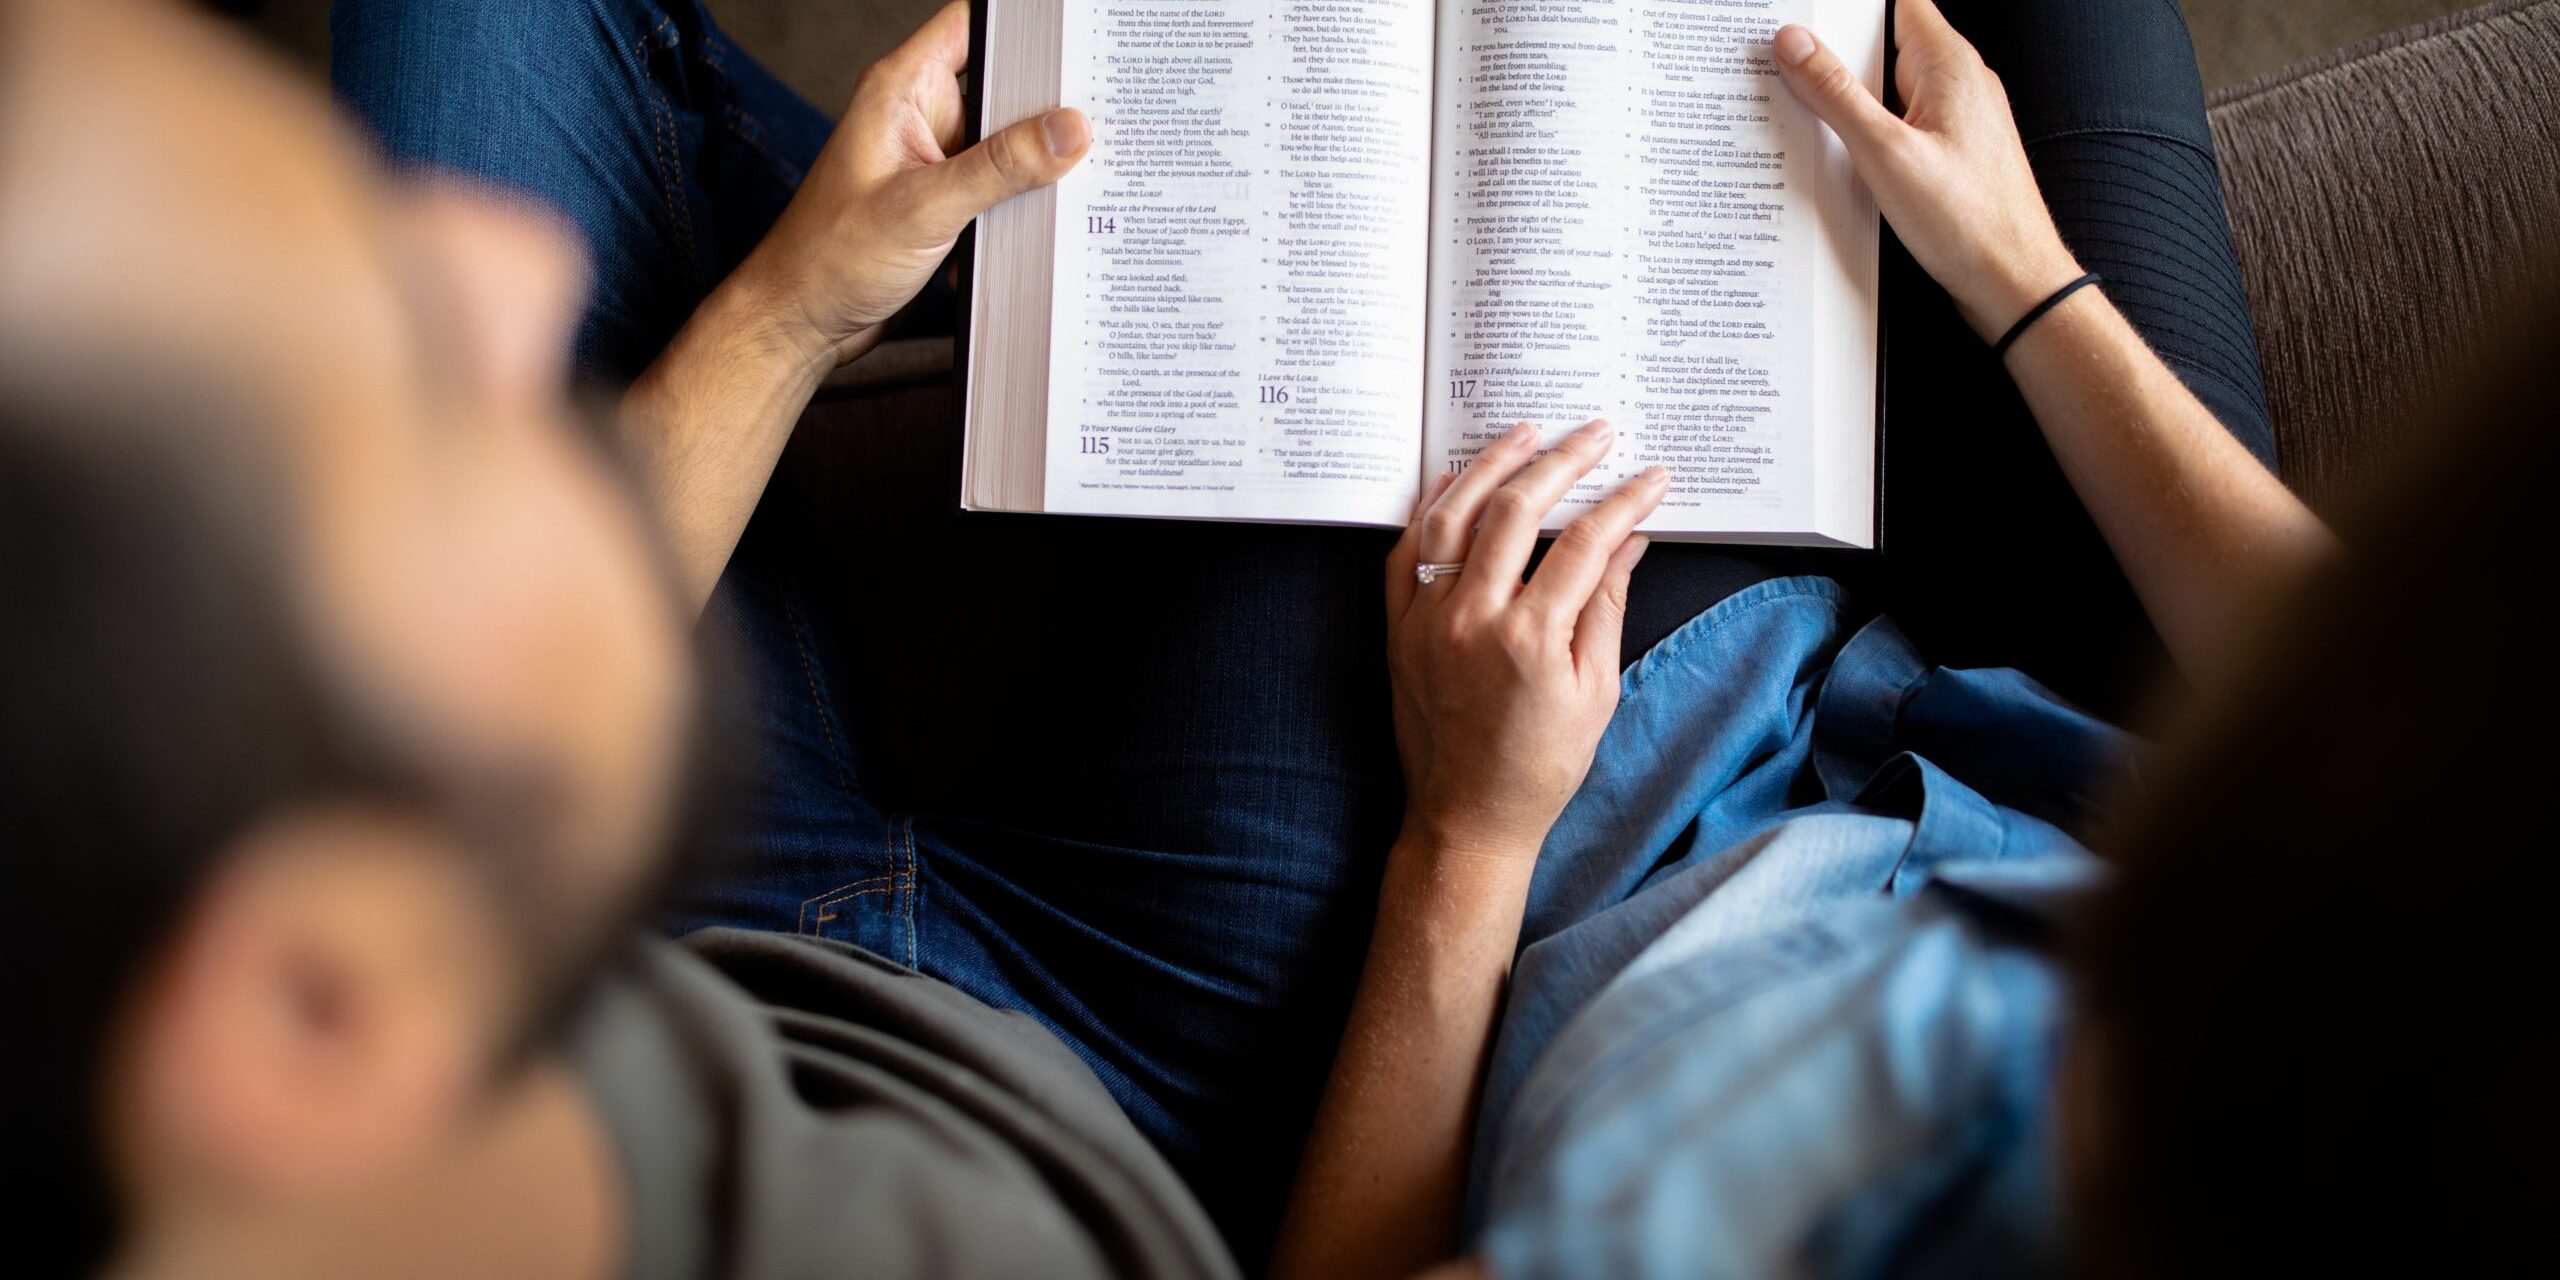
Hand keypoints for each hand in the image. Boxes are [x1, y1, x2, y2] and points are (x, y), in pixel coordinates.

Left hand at [726, 1, 1089, 367]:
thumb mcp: (925, 207)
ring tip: (1073, 181)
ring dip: (1035, 167)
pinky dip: (1018, 206)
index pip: (972, 26)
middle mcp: (918, 117)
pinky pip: (998, 188)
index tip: (1073, 44)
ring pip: (1006, 144)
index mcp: (901, 90)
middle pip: (1002, 88)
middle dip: (1046, 108)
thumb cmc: (830, 258)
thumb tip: (1069, 130)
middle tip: (1093, 125)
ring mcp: (932, 161)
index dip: (1024, 30)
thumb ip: (1001, 167)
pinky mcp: (942, 202)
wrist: (801, 322)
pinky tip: (1035, 226)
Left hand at [1385, 421, 1665, 863]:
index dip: (1622, 501)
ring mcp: (1427, 620)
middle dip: (1563, 461)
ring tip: (1525, 432)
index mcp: (1531, 639)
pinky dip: (1429, 508)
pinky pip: (1405, 551)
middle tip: (1595, 432)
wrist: (1467, 817)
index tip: (1650, 475)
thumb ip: (1607, 608)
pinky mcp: (1398, 629)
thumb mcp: (1595, 692)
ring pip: (1453, 516)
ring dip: (1490, 465)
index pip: (1585, 543)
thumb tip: (1629, 540)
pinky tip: (1452, 479)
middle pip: (1517, 510)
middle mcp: (1472, 619)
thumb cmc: (1540, 765)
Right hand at [1772, 0, 2082, 340]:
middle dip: (1838, 57)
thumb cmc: (1969, 222)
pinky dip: (1868, 133)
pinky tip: (1843, 158)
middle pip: (1886, 44)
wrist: (2013, 283)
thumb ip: (1836, 94)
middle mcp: (1958, 82)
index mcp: (1949, 64)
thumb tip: (1796, 43)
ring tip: (1811, 120)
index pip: (1896, 3)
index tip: (1806, 23)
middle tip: (1791, 74)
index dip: (1847, 11)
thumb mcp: (1885, 152)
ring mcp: (1955, 117)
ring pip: (1889, 88)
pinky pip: (1899, 123)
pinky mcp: (1948, 152)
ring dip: (1850, 101)